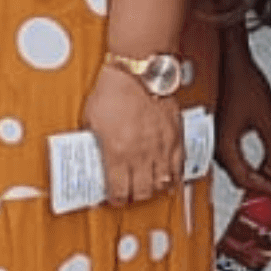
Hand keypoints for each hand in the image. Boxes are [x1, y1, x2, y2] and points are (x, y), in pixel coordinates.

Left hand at [83, 65, 183, 206]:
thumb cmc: (115, 89)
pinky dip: (173, 177)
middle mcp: (141, 155)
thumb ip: (93, 139)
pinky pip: (179, 168)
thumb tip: (91, 150)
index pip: (118, 191)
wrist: (139, 71)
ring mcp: (160, 148)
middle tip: (129, 194)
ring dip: (153, 189)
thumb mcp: (91, 118)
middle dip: (133, 197)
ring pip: (162, 184)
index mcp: (117, 152)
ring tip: (146, 186)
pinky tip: (168, 177)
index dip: (114, 200)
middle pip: (141, 193)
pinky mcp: (176, 139)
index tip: (113, 198)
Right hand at [215, 29, 270, 196]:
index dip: (266, 188)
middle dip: (261, 182)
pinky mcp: (215, 126)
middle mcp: (214, 144)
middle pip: (238, 175)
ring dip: (254, 170)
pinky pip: (231, 151)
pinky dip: (247, 157)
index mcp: (224, 145)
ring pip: (234, 163)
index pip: (245, 179)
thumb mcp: (267, 120)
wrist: (227, 57)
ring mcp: (212, 135)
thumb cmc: (241, 80)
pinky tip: (260, 153)